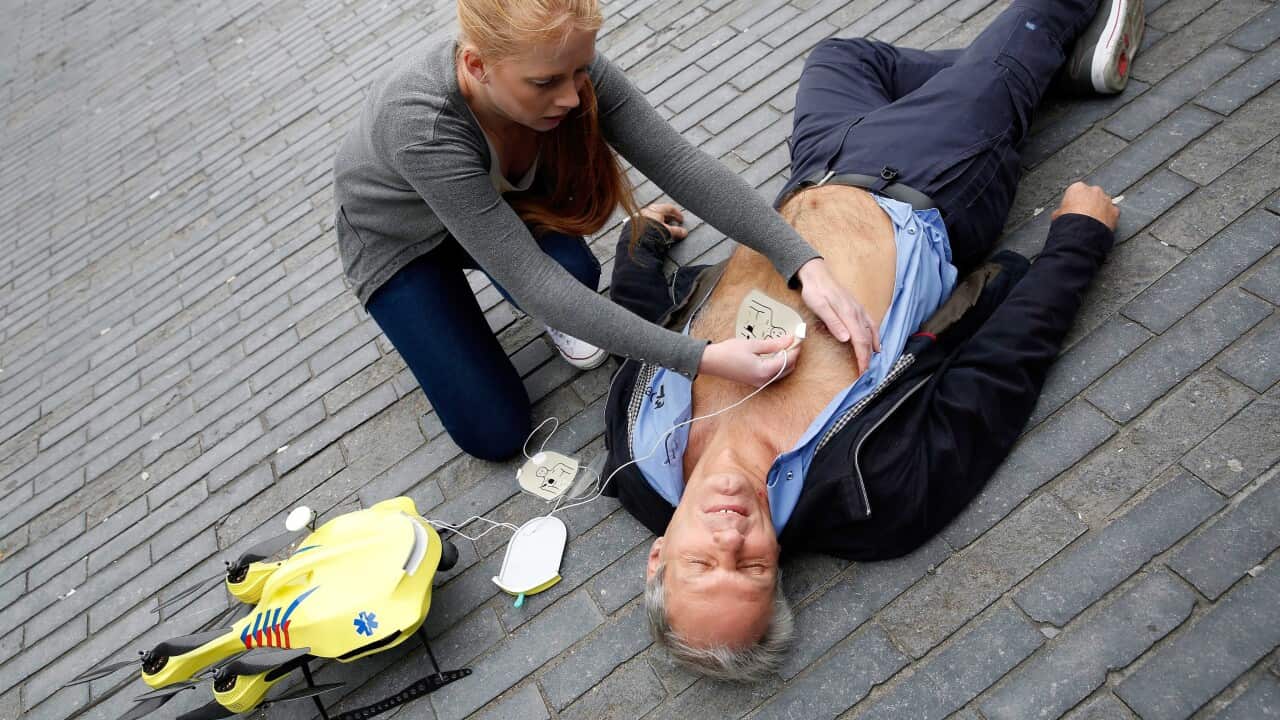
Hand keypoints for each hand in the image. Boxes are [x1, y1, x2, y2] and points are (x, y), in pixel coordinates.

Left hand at [638, 203, 687, 239]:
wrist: (636, 241)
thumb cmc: (650, 233)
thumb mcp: (667, 232)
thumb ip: (676, 231)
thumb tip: (684, 232)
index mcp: (655, 209)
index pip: (669, 208)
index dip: (677, 214)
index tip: (680, 219)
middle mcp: (646, 211)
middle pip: (660, 212)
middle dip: (668, 218)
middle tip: (674, 224)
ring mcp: (639, 217)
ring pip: (652, 218)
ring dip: (660, 222)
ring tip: (665, 230)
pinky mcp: (634, 225)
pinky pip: (646, 224)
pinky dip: (652, 227)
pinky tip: (654, 233)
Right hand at [699, 335, 800, 386]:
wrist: (711, 362)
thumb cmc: (729, 352)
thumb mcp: (753, 345)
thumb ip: (774, 344)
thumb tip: (790, 339)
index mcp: (765, 370)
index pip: (789, 359)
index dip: (796, 347)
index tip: (799, 336)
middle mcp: (765, 380)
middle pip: (789, 368)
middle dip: (794, 354)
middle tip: (794, 340)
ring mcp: (760, 382)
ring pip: (782, 372)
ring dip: (787, 359)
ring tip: (786, 345)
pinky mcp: (756, 381)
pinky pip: (774, 374)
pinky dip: (779, 364)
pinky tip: (776, 353)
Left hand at [796, 258, 880, 374]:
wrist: (816, 274)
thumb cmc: (815, 291)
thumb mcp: (819, 307)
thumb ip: (833, 323)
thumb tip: (846, 339)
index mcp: (849, 314)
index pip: (860, 341)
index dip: (863, 357)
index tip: (863, 370)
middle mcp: (857, 312)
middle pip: (867, 339)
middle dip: (868, 357)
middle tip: (866, 371)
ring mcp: (859, 310)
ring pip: (872, 331)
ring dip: (873, 347)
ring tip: (873, 361)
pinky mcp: (857, 308)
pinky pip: (871, 324)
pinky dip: (875, 335)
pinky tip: (875, 341)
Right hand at [1052, 182, 1118, 230]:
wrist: (1082, 234)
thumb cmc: (1068, 222)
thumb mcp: (1057, 215)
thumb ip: (1061, 211)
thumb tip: (1059, 215)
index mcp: (1077, 188)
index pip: (1075, 192)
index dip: (1073, 202)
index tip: (1071, 210)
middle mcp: (1094, 190)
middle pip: (1091, 195)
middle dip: (1089, 204)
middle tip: (1083, 216)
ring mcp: (1106, 200)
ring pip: (1103, 203)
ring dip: (1099, 210)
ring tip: (1092, 223)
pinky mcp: (1115, 211)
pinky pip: (1112, 213)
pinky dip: (1108, 218)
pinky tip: (1101, 226)